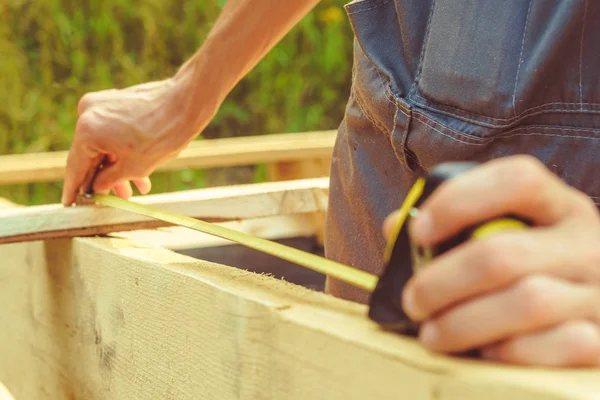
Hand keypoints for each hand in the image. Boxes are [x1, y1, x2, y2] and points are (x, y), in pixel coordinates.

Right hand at [61, 77, 214, 205]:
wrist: (186, 103)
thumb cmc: (163, 134)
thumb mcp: (134, 167)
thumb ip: (108, 180)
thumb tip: (95, 187)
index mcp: (87, 130)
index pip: (76, 166)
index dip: (74, 189)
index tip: (69, 205)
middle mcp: (88, 113)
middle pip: (92, 155)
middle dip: (107, 179)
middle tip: (116, 199)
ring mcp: (102, 104)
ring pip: (105, 145)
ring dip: (120, 167)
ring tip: (139, 187)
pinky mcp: (116, 102)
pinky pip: (113, 133)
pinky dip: (124, 151)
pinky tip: (141, 172)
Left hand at [383, 155, 599, 366]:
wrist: (594, 312)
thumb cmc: (532, 270)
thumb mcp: (507, 235)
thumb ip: (452, 226)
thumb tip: (395, 225)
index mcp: (558, 206)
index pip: (516, 179)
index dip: (459, 200)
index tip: (417, 231)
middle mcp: (587, 242)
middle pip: (503, 254)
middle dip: (441, 282)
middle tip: (413, 301)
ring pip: (528, 302)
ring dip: (464, 323)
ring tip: (432, 334)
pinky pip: (560, 345)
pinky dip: (514, 351)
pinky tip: (486, 352)